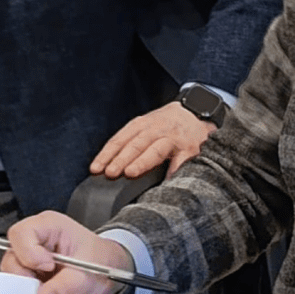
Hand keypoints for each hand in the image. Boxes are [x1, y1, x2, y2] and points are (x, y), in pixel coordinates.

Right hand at [0, 211, 131, 293]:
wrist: (108, 271)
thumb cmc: (100, 261)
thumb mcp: (86, 275)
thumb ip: (64, 288)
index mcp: (49, 225)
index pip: (22, 234)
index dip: (29, 254)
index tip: (48, 267)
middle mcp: (35, 238)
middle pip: (12, 255)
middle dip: (25, 276)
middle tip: (43, 287)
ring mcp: (30, 255)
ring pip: (12, 272)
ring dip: (26, 287)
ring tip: (47, 293)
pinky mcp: (30, 272)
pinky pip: (18, 284)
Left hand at [89, 101, 214, 178]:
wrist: (199, 111)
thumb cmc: (168, 124)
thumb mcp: (148, 125)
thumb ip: (132, 141)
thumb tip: (109, 166)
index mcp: (143, 124)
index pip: (120, 139)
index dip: (107, 154)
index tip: (96, 169)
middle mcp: (157, 129)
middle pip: (136, 144)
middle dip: (121, 159)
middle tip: (110, 173)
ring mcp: (174, 139)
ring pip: (156, 150)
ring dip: (142, 161)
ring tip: (130, 173)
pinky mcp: (191, 149)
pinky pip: (181, 162)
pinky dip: (173, 172)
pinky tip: (164, 182)